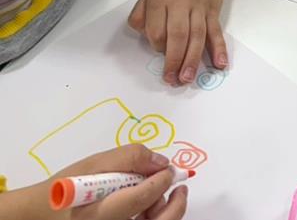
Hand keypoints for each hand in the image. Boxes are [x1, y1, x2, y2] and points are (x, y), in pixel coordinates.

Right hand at [0, 144, 187, 219]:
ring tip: (161, 194)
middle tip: (181, 188)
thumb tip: (160, 162)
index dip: (161, 181)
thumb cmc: (66, 188)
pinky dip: (153, 217)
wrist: (41, 215)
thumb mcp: (94, 164)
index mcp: (97, 212)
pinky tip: (150, 204)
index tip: (169, 170)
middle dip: (175, 205)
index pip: (140, 198)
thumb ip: (129, 158)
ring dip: (164, 211)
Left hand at [129, 0, 253, 84]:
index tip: (159, 51)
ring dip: (193, 59)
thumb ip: (140, 14)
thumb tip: (143, 35)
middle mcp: (181, 4)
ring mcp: (199, 8)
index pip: (156, 28)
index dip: (157, 44)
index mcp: (160, 0)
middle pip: (178, 35)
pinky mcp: (214, 12)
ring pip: (197, 36)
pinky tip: (220, 64)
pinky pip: (216, 32)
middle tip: (172, 80)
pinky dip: (219, 48)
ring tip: (188, 78)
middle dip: (174, 59)